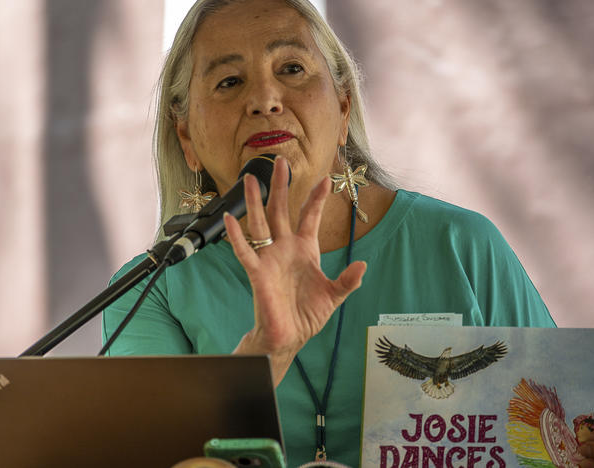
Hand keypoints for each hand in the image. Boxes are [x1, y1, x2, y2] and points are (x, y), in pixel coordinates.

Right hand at [225, 156, 366, 385]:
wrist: (290, 336)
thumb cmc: (307, 315)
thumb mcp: (334, 295)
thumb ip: (348, 280)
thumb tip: (363, 266)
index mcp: (305, 249)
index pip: (310, 217)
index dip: (316, 199)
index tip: (325, 180)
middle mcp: (285, 248)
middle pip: (281, 210)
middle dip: (282, 186)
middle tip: (281, 161)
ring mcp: (270, 258)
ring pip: (260, 223)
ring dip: (256, 201)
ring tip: (251, 179)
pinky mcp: (258, 272)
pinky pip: (245, 251)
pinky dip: (236, 236)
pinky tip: (230, 219)